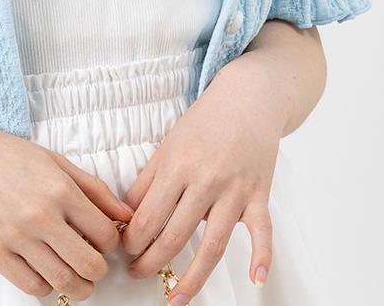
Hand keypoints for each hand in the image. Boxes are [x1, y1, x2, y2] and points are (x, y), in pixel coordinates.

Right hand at [0, 106, 134, 300]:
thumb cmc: (3, 153)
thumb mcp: (52, 160)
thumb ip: (93, 188)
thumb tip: (126, 215)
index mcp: (59, 189)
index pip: (106, 235)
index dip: (110, 241)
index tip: (100, 238)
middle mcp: (41, 216)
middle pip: (91, 265)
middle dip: (98, 268)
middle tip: (90, 259)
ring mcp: (15, 237)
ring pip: (64, 281)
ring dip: (77, 284)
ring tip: (74, 273)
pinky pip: (31, 286)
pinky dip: (46, 286)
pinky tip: (44, 270)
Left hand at [120, 53, 287, 302]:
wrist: (246, 100)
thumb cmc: (202, 123)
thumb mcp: (167, 145)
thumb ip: (148, 180)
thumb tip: (127, 215)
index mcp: (175, 167)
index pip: (147, 216)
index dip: (132, 240)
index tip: (122, 252)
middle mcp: (203, 181)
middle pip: (174, 235)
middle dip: (152, 261)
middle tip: (138, 274)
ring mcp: (234, 191)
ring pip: (212, 244)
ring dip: (194, 276)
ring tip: (177, 298)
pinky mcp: (259, 195)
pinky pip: (262, 232)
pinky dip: (261, 256)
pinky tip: (255, 280)